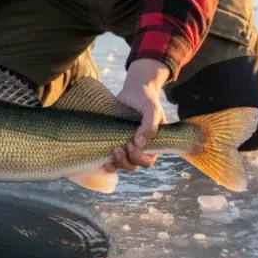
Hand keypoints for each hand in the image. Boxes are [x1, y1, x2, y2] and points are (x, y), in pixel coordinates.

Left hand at [103, 58, 171, 172]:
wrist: (134, 91)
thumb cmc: (146, 100)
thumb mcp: (152, 109)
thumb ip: (150, 125)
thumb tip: (140, 143)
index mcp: (153, 144)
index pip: (147, 161)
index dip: (139, 158)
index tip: (132, 144)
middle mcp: (141, 149)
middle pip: (133, 165)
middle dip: (125, 161)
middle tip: (117, 148)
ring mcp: (127, 147)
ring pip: (123, 164)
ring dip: (117, 162)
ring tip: (113, 150)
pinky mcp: (116, 143)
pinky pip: (112, 160)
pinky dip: (108, 163)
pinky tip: (103, 160)